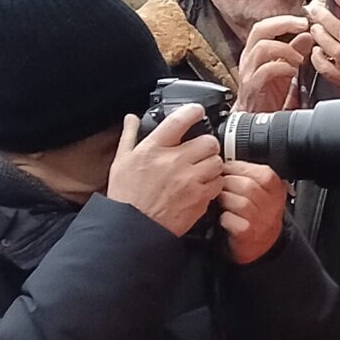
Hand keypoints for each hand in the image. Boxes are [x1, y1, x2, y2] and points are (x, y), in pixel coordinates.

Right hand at [106, 108, 225, 236]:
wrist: (133, 229)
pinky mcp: (199, 198)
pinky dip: (213, 184)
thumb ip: (129, 136)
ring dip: (212, 165)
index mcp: (153, 149)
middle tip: (200, 152)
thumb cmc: (126, 196)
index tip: (197, 111)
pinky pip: (218, 183)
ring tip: (200, 171)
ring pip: (217, 161)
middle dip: (206, 145)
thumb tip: (131, 118)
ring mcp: (189, 180)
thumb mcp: (121, 162)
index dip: (193, 111)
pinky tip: (201, 187)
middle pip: (208, 141)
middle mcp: (173, 161)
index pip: (179, 120)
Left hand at [216, 163, 288, 264]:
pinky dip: (223, 217)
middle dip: (228, 182)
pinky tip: (224, 216)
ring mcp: (260, 220)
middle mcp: (271, 205)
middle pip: (248, 186)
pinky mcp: (246, 234)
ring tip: (221, 199)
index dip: (239, 168)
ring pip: (239, 202)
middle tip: (220, 183)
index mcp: (276, 190)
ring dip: (224, 199)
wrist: (261, 242)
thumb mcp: (265, 191)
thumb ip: (253, 175)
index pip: (263, 173)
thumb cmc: (258, 212)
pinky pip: (231, 219)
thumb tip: (229, 158)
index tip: (227, 167)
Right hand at [237, 14, 314, 114]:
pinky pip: (265, 70)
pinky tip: (292, 73)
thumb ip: (294, 51)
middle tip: (302, 26)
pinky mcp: (252, 87)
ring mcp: (249, 72)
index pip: (264, 26)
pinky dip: (282, 68)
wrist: (255, 120)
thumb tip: (307, 35)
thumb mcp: (285, 69)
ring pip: (262, 48)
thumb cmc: (268, 95)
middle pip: (259, 30)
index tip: (303, 20)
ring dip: (285, 49)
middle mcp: (249, 59)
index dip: (283, 20)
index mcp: (256, 52)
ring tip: (299, 58)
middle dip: (283, 24)